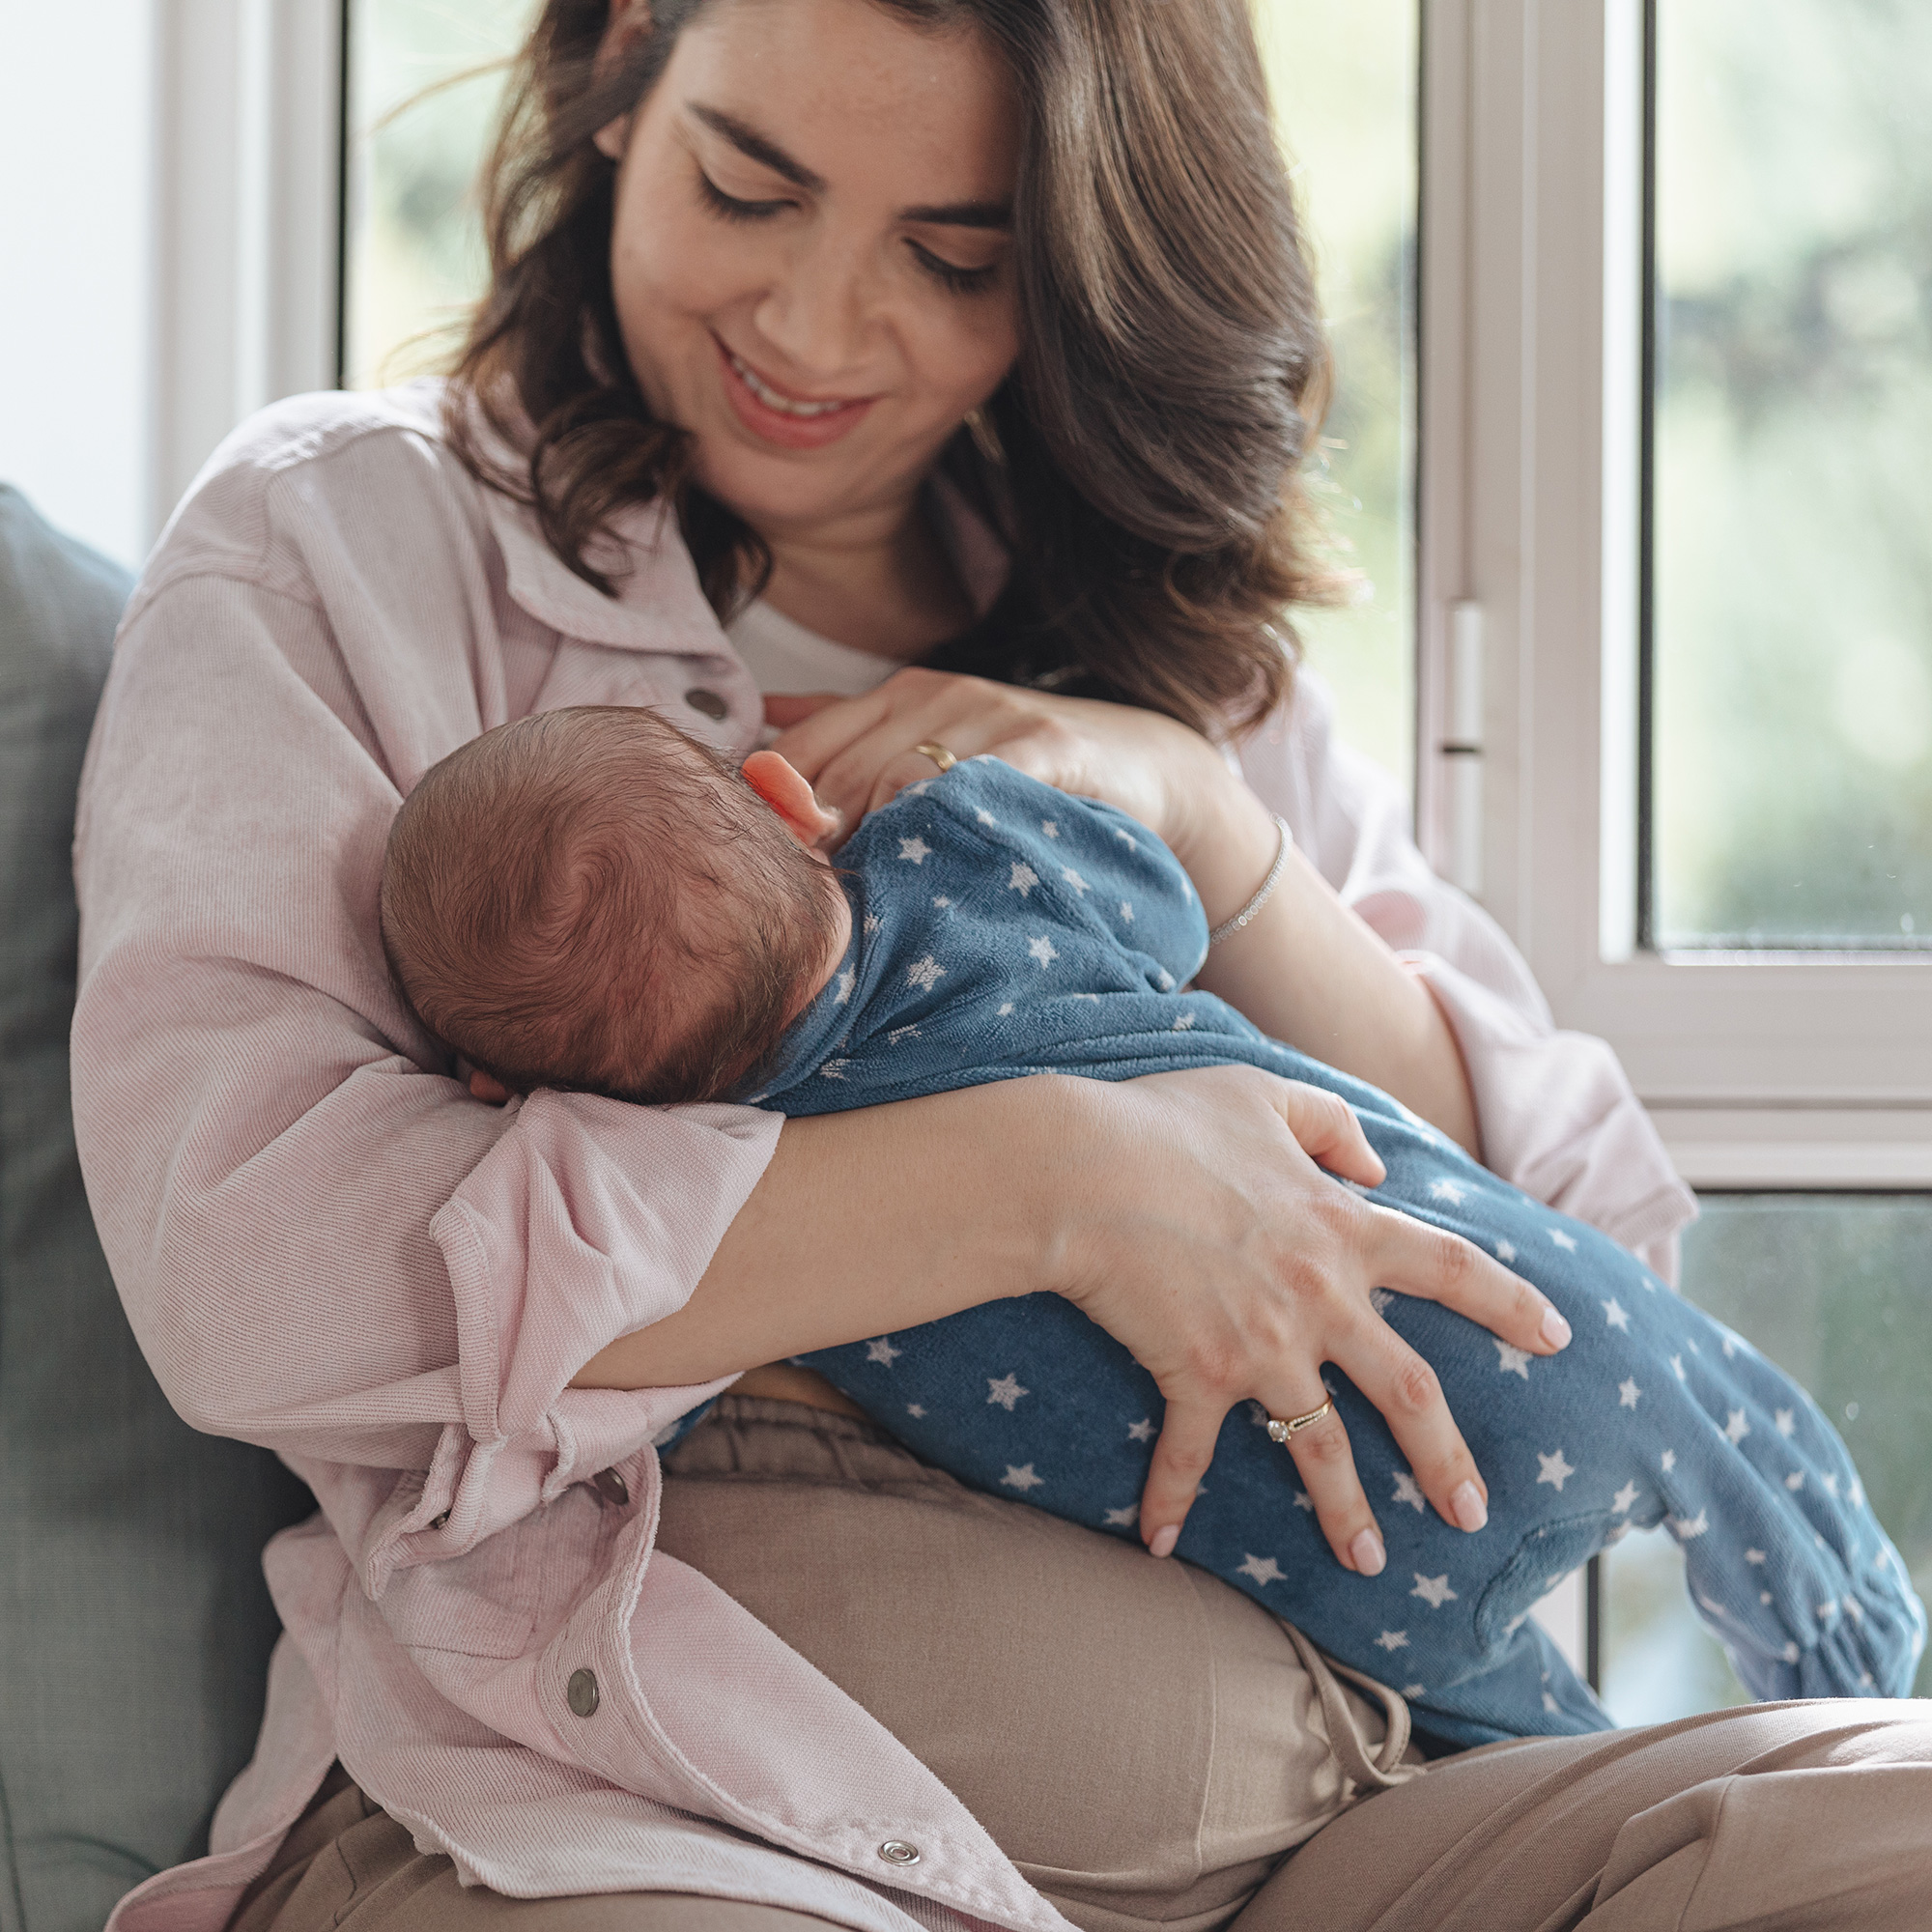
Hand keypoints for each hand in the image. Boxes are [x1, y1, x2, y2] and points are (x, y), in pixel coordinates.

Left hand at [765, 669, 1260, 895]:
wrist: (1144, 762)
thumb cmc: (1022, 765)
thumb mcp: (933, 739)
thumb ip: (850, 733)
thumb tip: (760, 721)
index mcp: (899, 695)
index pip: (804, 748)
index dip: (776, 811)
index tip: (766, 869)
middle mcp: (939, 695)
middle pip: (844, 775)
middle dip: (818, 844)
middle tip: (808, 909)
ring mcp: (994, 715)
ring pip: (900, 783)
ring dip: (874, 847)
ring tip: (864, 906)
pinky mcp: (1047, 746)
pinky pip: (977, 786)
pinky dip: (947, 825)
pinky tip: (934, 870)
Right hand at [1045, 1067, 1570, 1573]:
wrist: (1083, 1170)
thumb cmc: (1166, 1121)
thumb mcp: (1262, 1093)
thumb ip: (1331, 1124)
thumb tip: (1373, 1163)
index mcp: (1342, 1228)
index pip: (1452, 1267)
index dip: (1510, 1303)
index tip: (1557, 1338)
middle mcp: (1319, 1298)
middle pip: (1410, 1391)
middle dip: (1447, 1459)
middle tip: (1473, 1514)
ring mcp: (1261, 1346)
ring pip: (1323, 1447)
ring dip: (1346, 1512)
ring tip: (1370, 1563)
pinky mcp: (1194, 1374)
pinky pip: (1187, 1451)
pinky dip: (1171, 1498)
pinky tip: (1159, 1541)